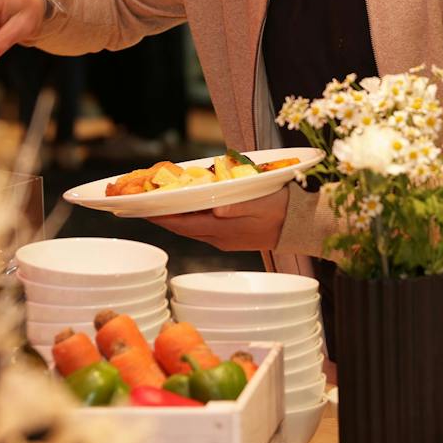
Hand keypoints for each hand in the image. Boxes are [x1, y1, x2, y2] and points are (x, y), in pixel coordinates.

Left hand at [146, 188, 289, 251]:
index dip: (161, 217)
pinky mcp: (231, 238)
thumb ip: (236, 207)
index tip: (142, 209)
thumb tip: (215, 210)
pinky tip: (187, 210)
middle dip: (162, 218)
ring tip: (159, 206)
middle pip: (183, 228)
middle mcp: (219, 237)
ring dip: (175, 219)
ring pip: (192, 230)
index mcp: (223, 228)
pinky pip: (203, 230)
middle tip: (142, 206)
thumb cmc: (281, 209)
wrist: (299, 226)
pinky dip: (190, 220)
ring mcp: (225, 240)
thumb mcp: (260, 203)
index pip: (183, 224)